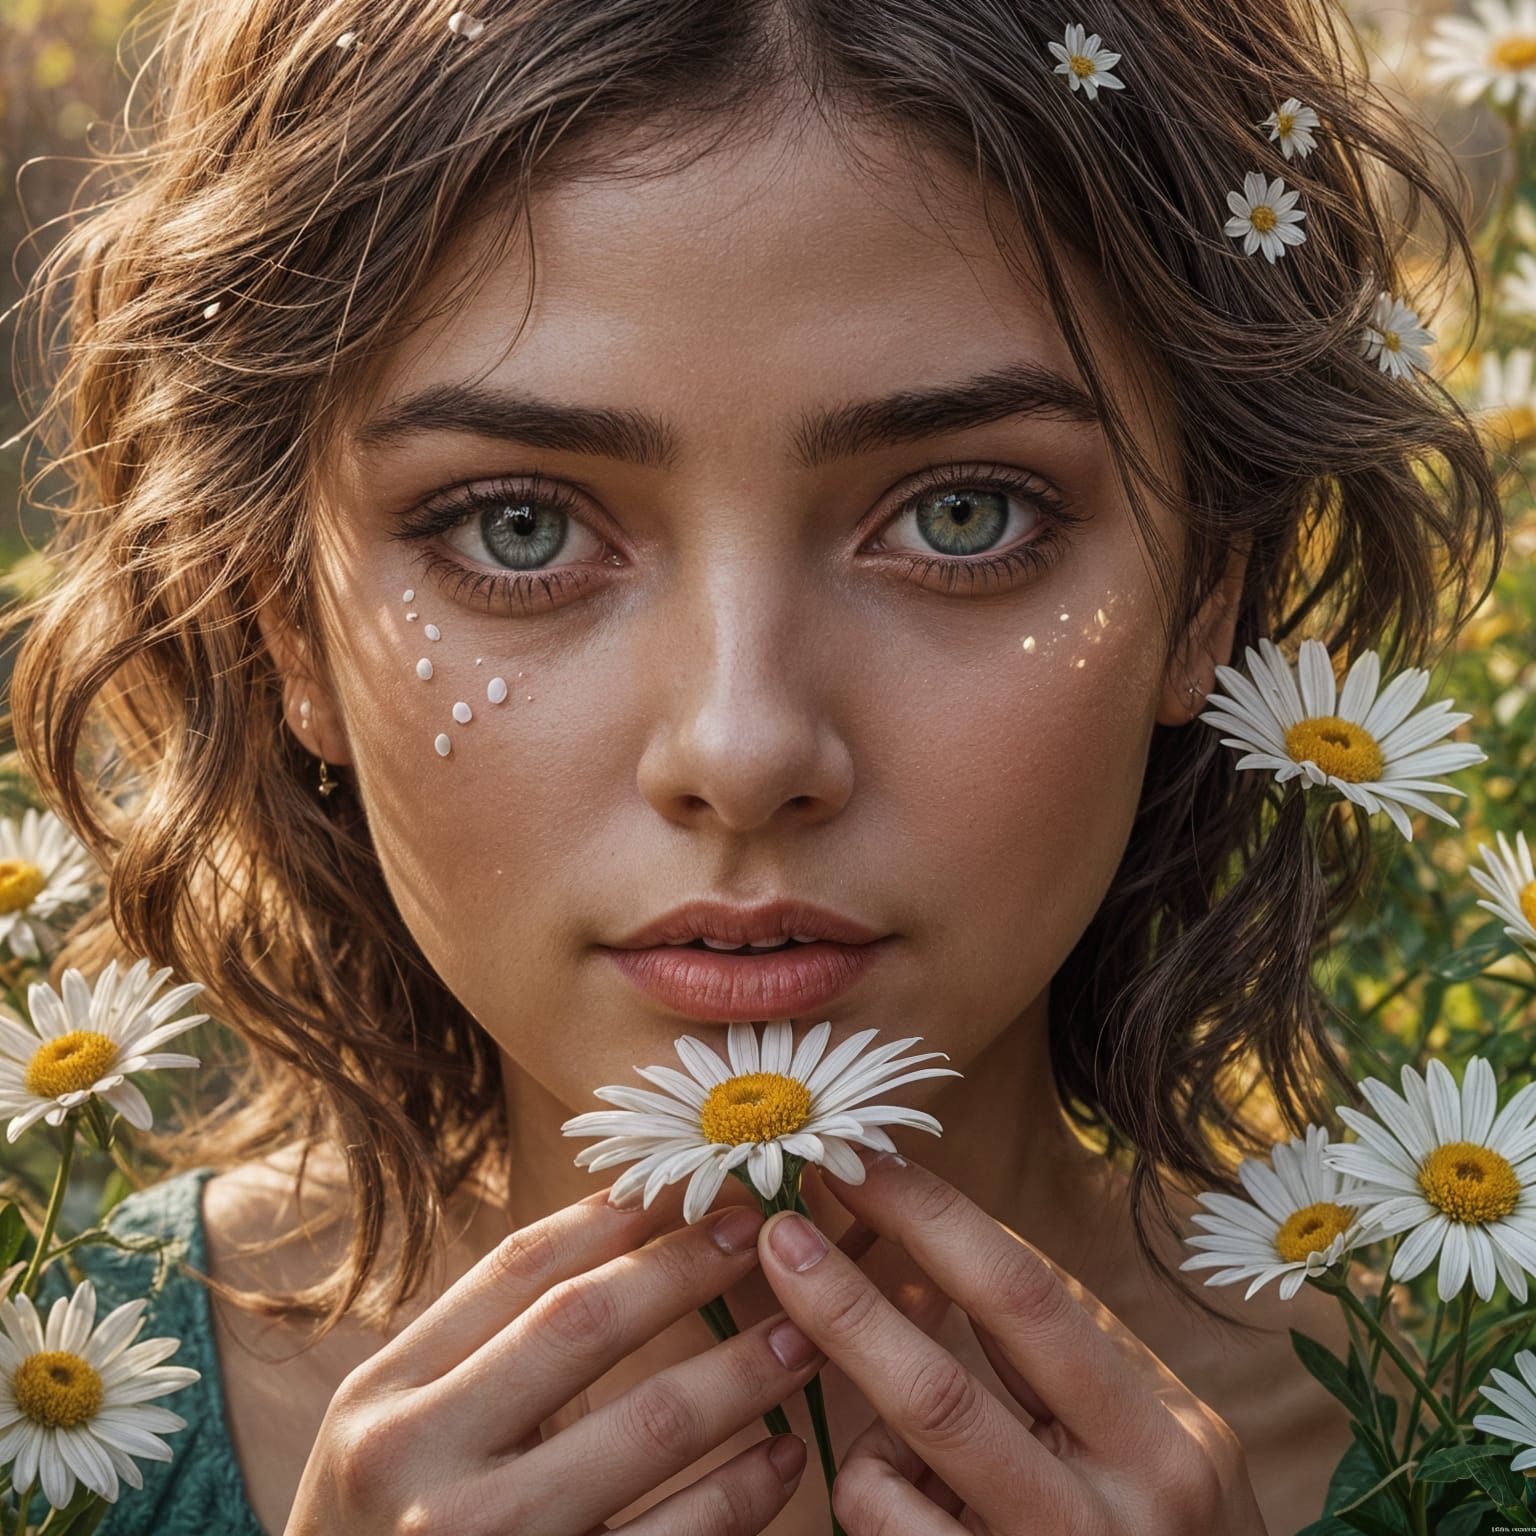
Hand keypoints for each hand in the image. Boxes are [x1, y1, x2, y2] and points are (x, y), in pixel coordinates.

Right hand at [284, 1186, 821, 1534]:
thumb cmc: (392, 1531)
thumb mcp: (401, 1431)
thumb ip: (487, 1350)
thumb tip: (627, 1228)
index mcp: (385, 1398)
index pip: (516, 1270)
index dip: (614, 1217)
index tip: (689, 1184)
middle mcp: (424, 1467)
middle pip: (582, 1326)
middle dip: (685, 1268)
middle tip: (760, 1233)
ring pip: (648, 1428)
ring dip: (742, 1372)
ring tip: (803, 1338)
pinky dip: (742, 1494)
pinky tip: (782, 1458)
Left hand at [757, 1152, 1270, 1535]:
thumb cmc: (1169, 1535)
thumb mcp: (1155, 1439)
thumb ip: (1064, 1355)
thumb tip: (934, 1245)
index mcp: (1165, 1438)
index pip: (1027, 1299)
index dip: (932, 1220)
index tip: (863, 1166)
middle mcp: (1114, 1515)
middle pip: (942, 1388)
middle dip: (844, 1301)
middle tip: (778, 1234)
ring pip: (891, 1481)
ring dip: (861, 1424)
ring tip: (888, 1427)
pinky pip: (885, 1531)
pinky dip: (872, 1489)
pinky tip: (909, 1496)